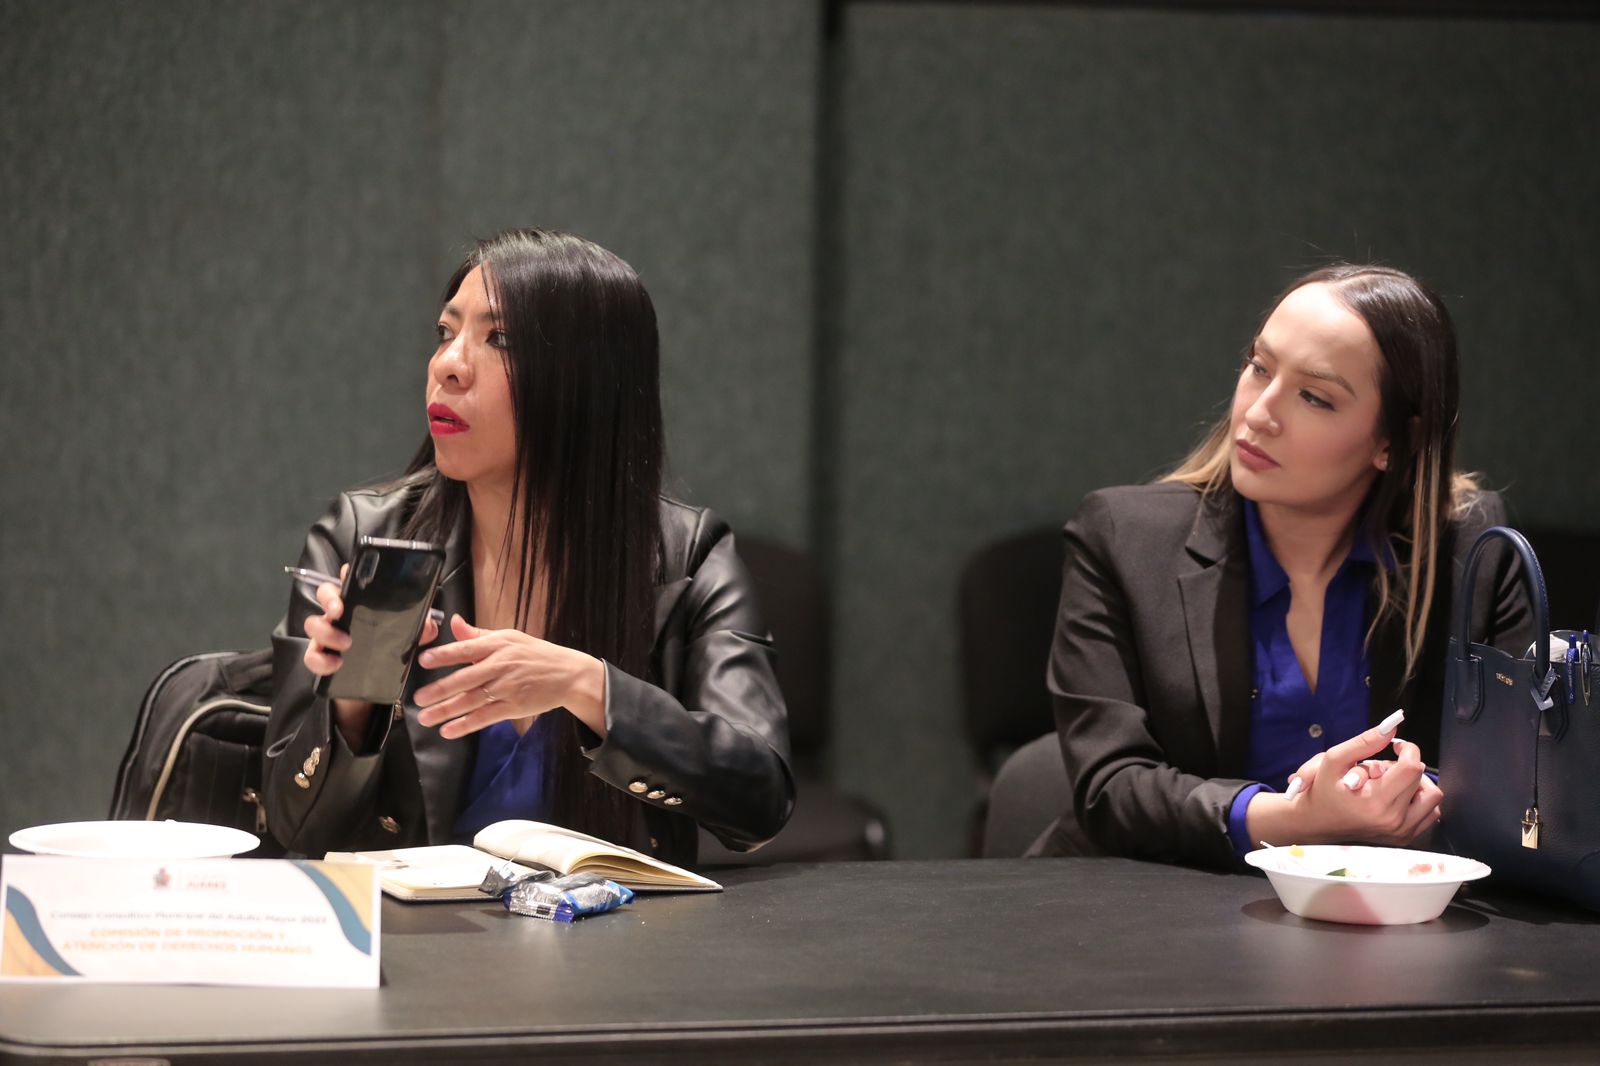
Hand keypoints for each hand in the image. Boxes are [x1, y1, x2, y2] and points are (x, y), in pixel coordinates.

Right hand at [301, 563, 440, 676]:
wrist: (374, 684)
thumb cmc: (387, 651)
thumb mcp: (408, 638)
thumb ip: (420, 628)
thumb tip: (428, 624)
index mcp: (360, 604)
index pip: (349, 580)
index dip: (347, 573)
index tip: (349, 574)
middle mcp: (340, 615)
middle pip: (324, 594)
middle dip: (328, 598)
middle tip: (339, 610)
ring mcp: (327, 636)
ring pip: (312, 624)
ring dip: (326, 632)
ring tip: (346, 643)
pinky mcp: (321, 658)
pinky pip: (311, 656)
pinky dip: (321, 660)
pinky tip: (336, 664)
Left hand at [412, 615, 607, 739]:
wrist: (568, 674)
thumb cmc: (535, 654)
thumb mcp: (509, 637)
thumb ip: (478, 634)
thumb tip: (453, 622)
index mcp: (497, 645)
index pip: (465, 649)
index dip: (444, 655)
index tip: (423, 661)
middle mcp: (501, 665)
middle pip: (465, 679)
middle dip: (439, 690)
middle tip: (417, 698)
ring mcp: (507, 687)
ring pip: (471, 700)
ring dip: (446, 710)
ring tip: (425, 717)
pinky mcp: (514, 706)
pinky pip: (485, 717)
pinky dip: (465, 725)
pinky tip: (448, 730)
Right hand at [1249, 715, 1441, 847]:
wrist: (1317, 822)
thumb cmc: (1322, 790)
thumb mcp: (1334, 759)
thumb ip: (1364, 742)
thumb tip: (1392, 728)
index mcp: (1375, 801)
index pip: (1412, 767)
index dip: (1407, 749)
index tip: (1395, 746)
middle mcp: (1392, 820)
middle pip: (1422, 779)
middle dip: (1405, 766)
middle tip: (1382, 769)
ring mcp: (1400, 832)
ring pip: (1432, 797)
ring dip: (1416, 784)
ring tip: (1392, 783)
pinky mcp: (1405, 838)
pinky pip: (1431, 813)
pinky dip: (1419, 801)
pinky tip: (1397, 796)